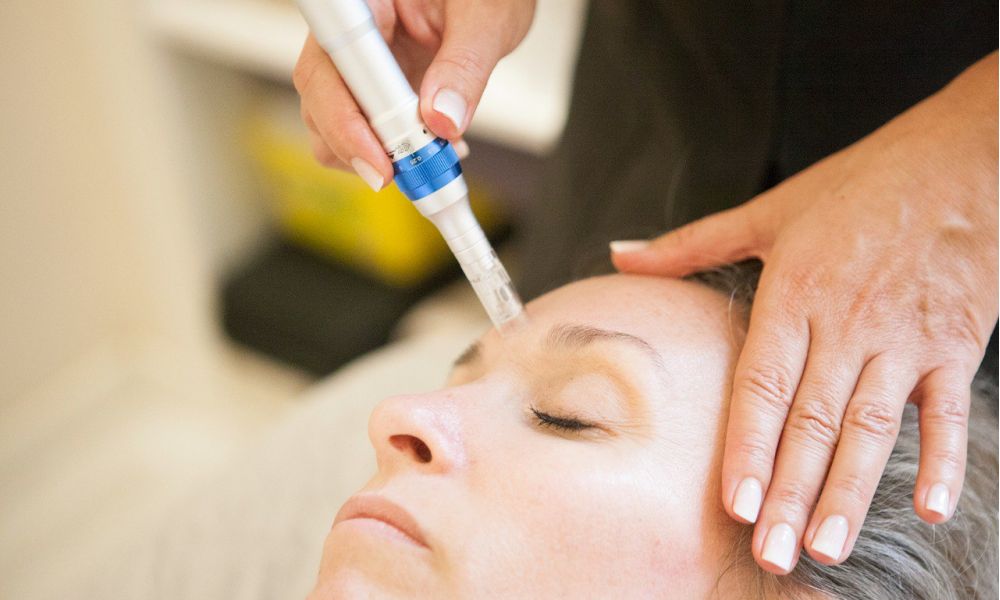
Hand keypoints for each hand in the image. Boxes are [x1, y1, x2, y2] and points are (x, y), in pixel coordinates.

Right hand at [293, 0, 534, 189]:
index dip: (346, 118)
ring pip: (332, 121)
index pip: (332, 63)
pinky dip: (393, 152)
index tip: (381, 161)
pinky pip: (364, 129)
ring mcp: (359, 65)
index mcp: (368, 1)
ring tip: (432, 159)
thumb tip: (442, 120)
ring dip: (376, 154)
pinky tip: (432, 148)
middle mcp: (352, 32)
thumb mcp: (485, 19)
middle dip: (359, 146)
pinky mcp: (374, 89)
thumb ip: (464, 66)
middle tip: (411, 175)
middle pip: (321, 98)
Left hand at [612, 52, 997, 572]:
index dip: (748, 447)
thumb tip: (620, 253)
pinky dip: (944, 459)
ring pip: (871, 428)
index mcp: (795, 293)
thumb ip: (691, 242)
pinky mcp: (954, 343)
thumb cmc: (863, 182)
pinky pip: (947, 411)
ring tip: (828, 546)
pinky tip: (931, 508)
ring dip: (851, 491)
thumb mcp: (771, 209)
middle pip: (812, 421)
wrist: (967, 154)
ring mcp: (903, 337)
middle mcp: (846, 323)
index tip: (735, 505)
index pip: (763, 385)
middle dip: (791, 493)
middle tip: (774, 553)